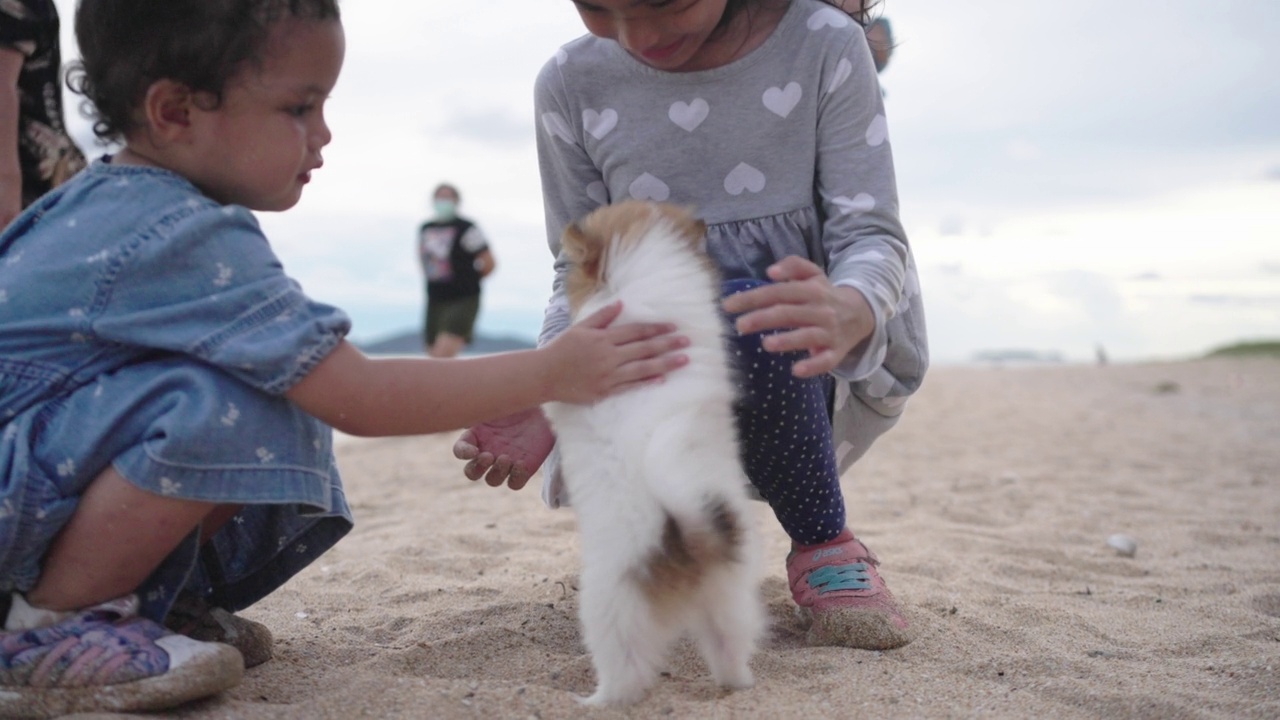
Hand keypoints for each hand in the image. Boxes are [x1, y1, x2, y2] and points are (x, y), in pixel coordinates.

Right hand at [453, 408, 553, 489]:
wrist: (545, 405)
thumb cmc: (518, 399)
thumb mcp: (496, 400)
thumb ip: (479, 407)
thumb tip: (465, 415)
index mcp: (477, 436)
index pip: (460, 451)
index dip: (463, 453)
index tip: (473, 450)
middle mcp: (488, 451)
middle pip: (472, 472)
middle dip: (477, 469)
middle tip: (488, 456)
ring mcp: (506, 462)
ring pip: (492, 480)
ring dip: (496, 473)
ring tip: (506, 457)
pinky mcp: (524, 468)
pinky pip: (514, 483)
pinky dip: (515, 477)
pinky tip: (521, 463)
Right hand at [542, 301, 688, 404]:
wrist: (544, 375)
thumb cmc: (561, 349)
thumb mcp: (580, 328)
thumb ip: (602, 317)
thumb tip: (621, 304)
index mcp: (603, 338)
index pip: (636, 331)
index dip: (656, 328)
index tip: (674, 327)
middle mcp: (608, 356)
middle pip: (644, 348)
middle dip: (667, 344)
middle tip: (687, 342)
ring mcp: (608, 375)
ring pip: (642, 368)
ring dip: (665, 363)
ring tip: (683, 360)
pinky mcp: (604, 391)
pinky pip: (630, 386)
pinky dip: (646, 382)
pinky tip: (662, 378)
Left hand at [721, 256, 873, 377]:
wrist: (861, 313)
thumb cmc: (825, 295)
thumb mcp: (814, 274)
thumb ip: (793, 265)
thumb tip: (770, 271)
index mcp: (811, 290)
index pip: (779, 292)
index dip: (753, 298)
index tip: (728, 305)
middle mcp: (821, 310)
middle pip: (789, 313)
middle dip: (763, 318)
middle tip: (739, 326)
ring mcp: (829, 332)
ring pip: (808, 336)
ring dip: (788, 341)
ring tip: (766, 344)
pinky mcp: (836, 352)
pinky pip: (826, 361)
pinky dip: (813, 367)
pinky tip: (797, 371)